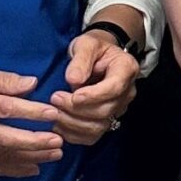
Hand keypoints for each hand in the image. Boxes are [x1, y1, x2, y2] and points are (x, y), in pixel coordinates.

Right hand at [0, 61, 61, 176]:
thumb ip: (1, 79)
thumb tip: (31, 83)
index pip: (6, 108)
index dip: (31, 112)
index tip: (52, 113)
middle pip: (6, 138)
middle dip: (35, 142)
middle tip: (59, 141)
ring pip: (2, 156)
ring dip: (31, 157)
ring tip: (55, 154)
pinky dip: (14, 170)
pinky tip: (33, 169)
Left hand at [50, 25, 140, 146]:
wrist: (99, 57)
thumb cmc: (94, 48)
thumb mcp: (86, 44)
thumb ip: (81, 59)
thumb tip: (73, 80)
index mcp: (127, 69)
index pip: (114, 88)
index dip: (93, 95)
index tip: (73, 95)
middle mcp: (127, 93)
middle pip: (105, 110)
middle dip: (77, 109)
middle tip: (55, 99)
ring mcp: (118, 109)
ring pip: (98, 127)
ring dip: (72, 123)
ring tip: (54, 112)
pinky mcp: (107, 121)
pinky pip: (92, 137)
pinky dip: (73, 134)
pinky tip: (58, 124)